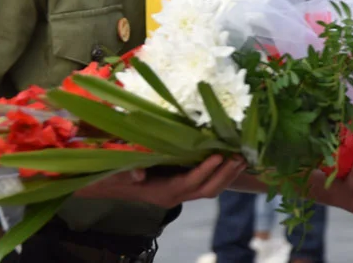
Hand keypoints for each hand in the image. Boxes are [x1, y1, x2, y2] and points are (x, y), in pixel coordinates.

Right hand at [74, 155, 245, 207]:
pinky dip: (219, 173)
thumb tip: (137, 174)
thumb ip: (127, 174)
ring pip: (210, 189)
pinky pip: (206, 184)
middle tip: (240, 156)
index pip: (189, 183)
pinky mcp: (182, 187)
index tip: (219, 155)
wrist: (111, 185)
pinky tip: (228, 160)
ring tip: (242, 158)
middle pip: (207, 190)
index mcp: (163, 193)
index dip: (205, 170)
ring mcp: (180, 194)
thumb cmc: (115, 176)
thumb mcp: (118, 174)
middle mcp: (176, 197)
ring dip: (227, 175)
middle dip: (225, 174)